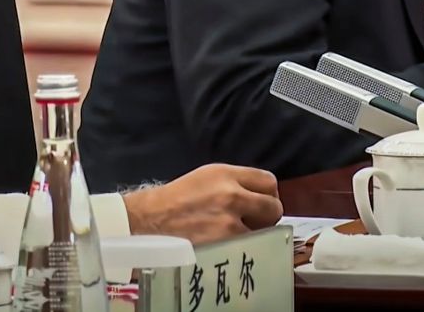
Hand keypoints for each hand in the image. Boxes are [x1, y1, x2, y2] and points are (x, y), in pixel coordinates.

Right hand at [121, 164, 281, 244]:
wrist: (149, 220)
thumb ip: (235, 182)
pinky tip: (230, 246)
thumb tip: (260, 197)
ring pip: (265, 232)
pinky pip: (250, 248)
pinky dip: (244, 249)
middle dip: (266, 216)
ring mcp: (229, 222)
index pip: (268, 181)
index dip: (268, 194)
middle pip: (274, 207)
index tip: (260, 203)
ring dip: (255, 235)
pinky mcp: (225, 245)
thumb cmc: (176, 199)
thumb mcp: (206, 177)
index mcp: (225, 174)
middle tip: (253, 222)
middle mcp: (231, 194)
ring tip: (237, 235)